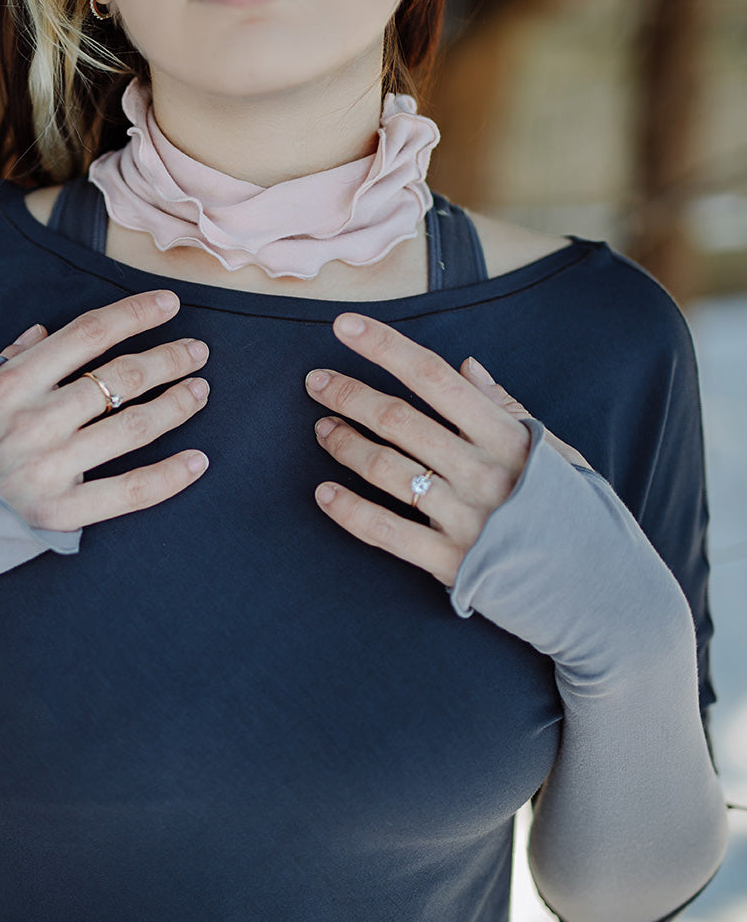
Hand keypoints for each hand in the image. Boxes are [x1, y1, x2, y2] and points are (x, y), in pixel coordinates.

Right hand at [0, 290, 209, 533]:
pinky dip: (171, 476)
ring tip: (200, 391)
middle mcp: (33, 421)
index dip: (135, 314)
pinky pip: (131, 492)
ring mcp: (49, 470)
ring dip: (177, 404)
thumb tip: (46, 330)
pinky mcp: (59, 516)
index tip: (170, 303)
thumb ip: (4, 363)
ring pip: (134, 427)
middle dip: (168, 358)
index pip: (87, 334)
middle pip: (121, 378)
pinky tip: (200, 460)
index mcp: (9, 383)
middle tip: (198, 351)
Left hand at [305, 312, 592, 588]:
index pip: (435, 379)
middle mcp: (482, 473)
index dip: (386, 348)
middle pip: (399, 421)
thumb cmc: (579, 514)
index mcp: (509, 437)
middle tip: (315, 381)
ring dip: (346, 445)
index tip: (346, 326)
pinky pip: (387, 532)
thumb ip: (508, 408)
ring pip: (387, 471)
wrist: (606, 594)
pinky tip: (323, 493)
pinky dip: (349, 511)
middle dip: (349, 394)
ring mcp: (465, 519)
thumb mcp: (558, 452)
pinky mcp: (451, 564)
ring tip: (322, 429)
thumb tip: (466, 364)